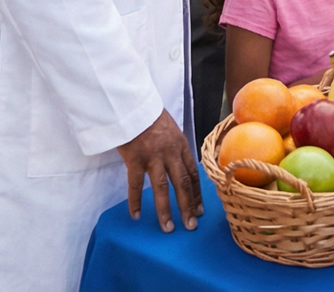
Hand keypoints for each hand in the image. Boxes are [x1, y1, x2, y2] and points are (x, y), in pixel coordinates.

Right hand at [118, 109, 201, 232]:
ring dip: (166, 210)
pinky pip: (136, 185)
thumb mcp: (171, 130)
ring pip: (162, 188)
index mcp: (181, 145)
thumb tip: (180, 167)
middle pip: (182, 183)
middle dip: (188, 206)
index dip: (197, 193)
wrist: (133, 105)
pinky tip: (135, 215)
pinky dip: (135, 202)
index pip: (193, 173)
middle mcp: (171, 152)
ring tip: (168, 228)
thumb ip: (176, 148)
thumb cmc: (151, 117)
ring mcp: (153, 156)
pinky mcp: (135, 159)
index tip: (200, 210)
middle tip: (191, 225)